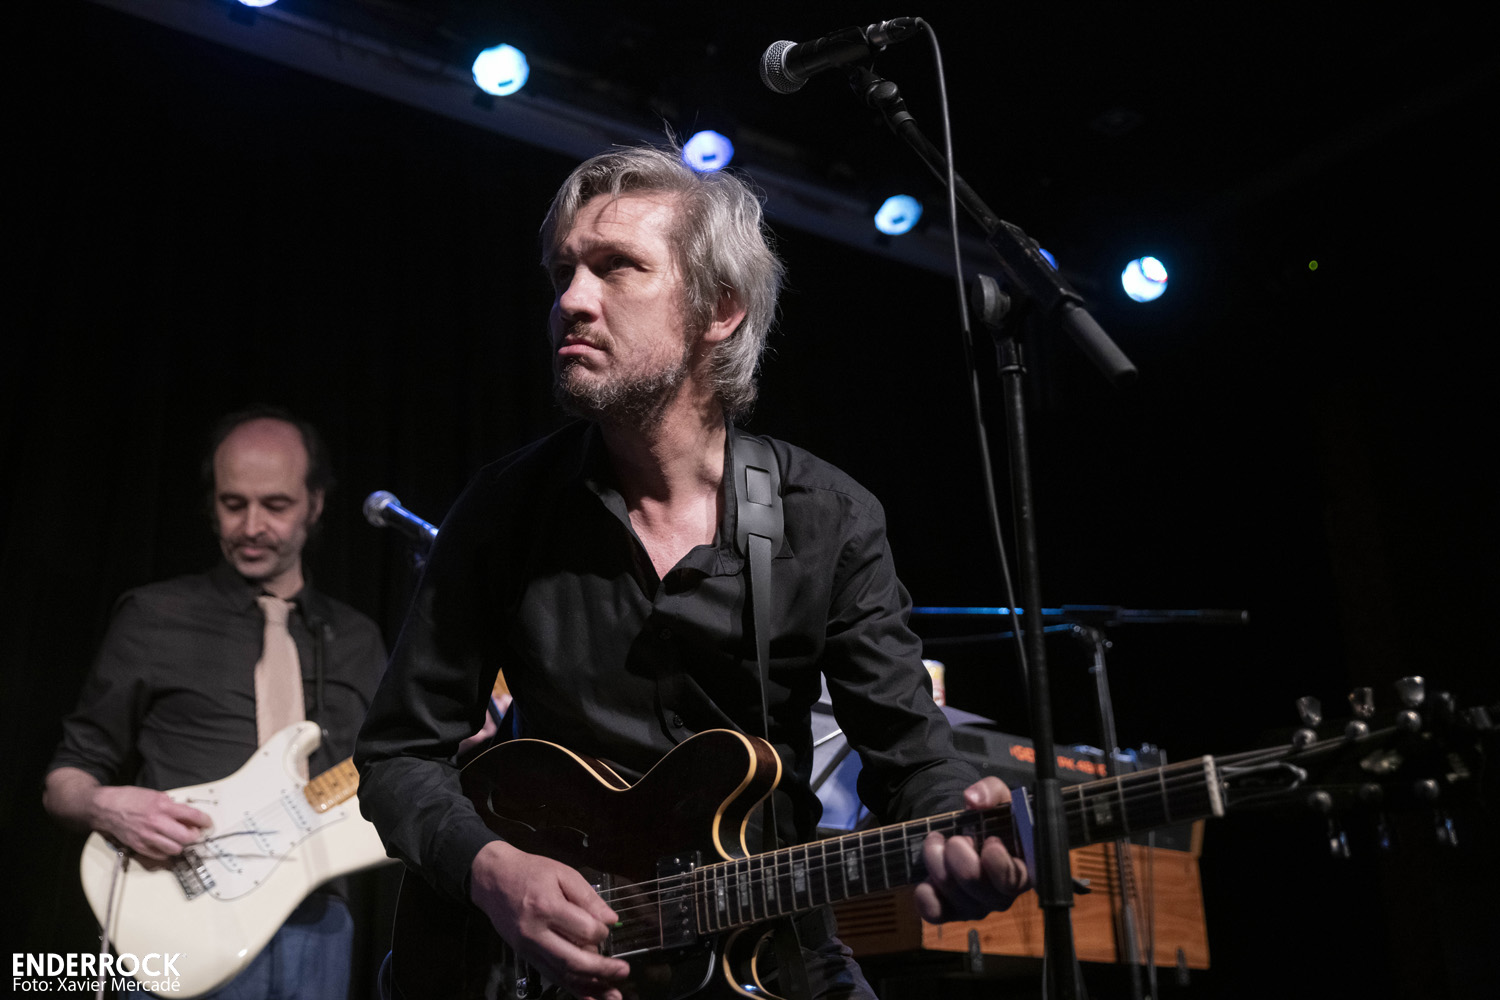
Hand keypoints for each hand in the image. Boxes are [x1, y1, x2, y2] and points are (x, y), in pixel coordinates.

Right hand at [91, 785, 212, 860]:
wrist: (106, 808)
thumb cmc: (130, 799)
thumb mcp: (156, 796)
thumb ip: (173, 806)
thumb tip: (188, 816)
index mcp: (163, 806)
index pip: (193, 816)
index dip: (205, 821)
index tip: (208, 823)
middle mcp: (157, 823)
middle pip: (187, 837)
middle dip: (195, 836)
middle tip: (195, 833)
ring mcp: (147, 837)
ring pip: (176, 849)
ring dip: (181, 845)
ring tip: (179, 839)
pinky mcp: (140, 847)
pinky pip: (161, 855)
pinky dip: (167, 851)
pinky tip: (165, 844)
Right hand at [470, 840, 631, 999]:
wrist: (492, 878)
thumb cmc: (530, 872)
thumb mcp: (562, 873)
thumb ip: (588, 897)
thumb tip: (611, 920)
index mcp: (547, 907)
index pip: (584, 930)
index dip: (602, 931)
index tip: (607, 927)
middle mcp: (535, 933)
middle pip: (573, 960)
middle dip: (602, 970)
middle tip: (623, 971)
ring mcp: (528, 948)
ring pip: (562, 974)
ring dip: (590, 987)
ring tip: (612, 995)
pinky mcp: (525, 956)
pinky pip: (551, 976)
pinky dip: (571, 988)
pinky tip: (588, 997)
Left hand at [912, 777, 1031, 921]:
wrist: (968, 830)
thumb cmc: (991, 818)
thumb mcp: (996, 797)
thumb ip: (991, 791)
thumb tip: (974, 799)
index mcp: (1023, 868)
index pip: (1017, 880)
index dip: (1000, 865)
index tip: (989, 842)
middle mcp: (1003, 894)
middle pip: (979, 888)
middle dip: (960, 859)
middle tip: (954, 839)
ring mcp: (977, 905)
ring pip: (955, 897)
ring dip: (938, 865)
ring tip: (935, 841)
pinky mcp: (952, 911)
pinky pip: (937, 914)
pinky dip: (926, 897)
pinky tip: (924, 881)